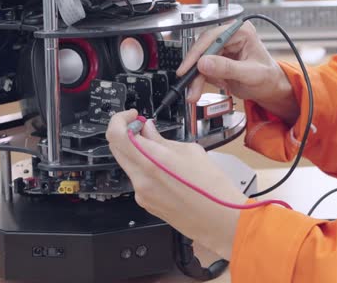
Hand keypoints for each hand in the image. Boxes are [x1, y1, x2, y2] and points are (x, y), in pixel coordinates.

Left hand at [106, 110, 246, 259]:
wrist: (219, 219)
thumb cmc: (212, 188)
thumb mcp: (191, 151)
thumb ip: (163, 140)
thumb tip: (149, 131)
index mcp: (152, 161)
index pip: (117, 134)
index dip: (120, 120)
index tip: (132, 116)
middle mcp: (141, 178)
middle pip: (116, 149)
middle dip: (126, 133)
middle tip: (142, 127)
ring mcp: (141, 193)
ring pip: (127, 164)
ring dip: (135, 150)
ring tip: (157, 147)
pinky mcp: (146, 203)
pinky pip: (137, 179)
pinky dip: (143, 167)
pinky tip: (164, 168)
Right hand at [178, 21, 298, 124]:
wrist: (270, 88)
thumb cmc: (268, 77)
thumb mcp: (250, 74)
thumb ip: (227, 68)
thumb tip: (204, 63)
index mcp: (241, 31)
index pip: (213, 38)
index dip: (197, 53)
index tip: (187, 68)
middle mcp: (231, 35)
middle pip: (203, 48)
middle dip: (195, 69)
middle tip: (189, 84)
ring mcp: (224, 46)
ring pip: (200, 59)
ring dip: (196, 77)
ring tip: (195, 92)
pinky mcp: (218, 58)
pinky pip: (203, 67)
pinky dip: (201, 79)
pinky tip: (212, 85)